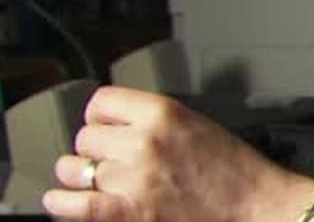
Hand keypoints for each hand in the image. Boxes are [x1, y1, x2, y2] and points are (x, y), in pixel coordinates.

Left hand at [44, 86, 295, 220]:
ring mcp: (133, 179)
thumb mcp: (194, 123)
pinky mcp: (130, 212)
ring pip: (77, 169)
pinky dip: (61, 204)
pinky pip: (77, 206)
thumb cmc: (233, 170)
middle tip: (111, 159)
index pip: (100, 102)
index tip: (104, 126)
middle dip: (95, 149)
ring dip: (81, 175)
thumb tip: (113, 126)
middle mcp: (143, 141)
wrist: (255, 205)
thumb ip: (153, 120)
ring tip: (89, 179)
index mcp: (161, 112)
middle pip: (86, 137)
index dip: (100, 117)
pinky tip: (58, 201)